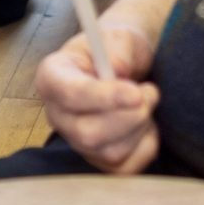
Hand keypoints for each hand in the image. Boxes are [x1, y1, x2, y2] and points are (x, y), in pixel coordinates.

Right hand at [36, 22, 160, 173]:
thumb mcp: (118, 36)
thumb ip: (118, 49)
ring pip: (109, 153)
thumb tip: (119, 70)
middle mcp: (58, 114)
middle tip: (150, 92)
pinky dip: (145, 147)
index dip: (103, 97)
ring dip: (141, 128)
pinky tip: (146, 125)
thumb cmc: (116, 49)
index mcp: (53, 77)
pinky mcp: (98, 159)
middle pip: (87, 134)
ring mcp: (76, 140)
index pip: (69, 95)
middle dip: (128, 117)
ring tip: (148, 101)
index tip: (136, 93)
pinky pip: (124, 168)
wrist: (125, 65)